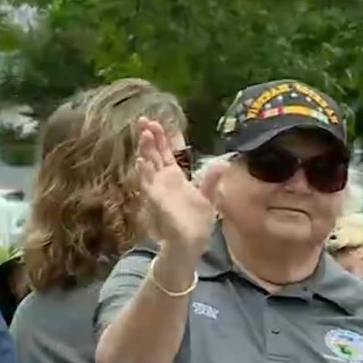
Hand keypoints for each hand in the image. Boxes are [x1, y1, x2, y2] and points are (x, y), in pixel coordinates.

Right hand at [136, 117, 222, 255]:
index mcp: (175, 177)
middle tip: (144, 119)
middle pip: (154, 154)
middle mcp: (164, 181)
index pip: (166, 153)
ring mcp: (158, 189)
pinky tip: (142, 160)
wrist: (191, 242)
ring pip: (149, 165)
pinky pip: (148, 184)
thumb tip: (221, 163)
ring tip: (144, 133)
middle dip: (149, 137)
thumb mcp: (208, 198)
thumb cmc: (196, 222)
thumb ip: (211, 180)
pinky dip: (144, 172)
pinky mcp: (156, 200)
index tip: (157, 122)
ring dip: (146, 150)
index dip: (162, 138)